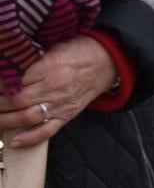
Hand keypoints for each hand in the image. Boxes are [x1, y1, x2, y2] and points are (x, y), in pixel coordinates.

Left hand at [0, 38, 120, 147]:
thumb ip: (31, 57)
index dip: (0, 85)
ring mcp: (61, 104)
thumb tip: (8, 65)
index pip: (16, 80)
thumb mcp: (54, 46)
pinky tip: (14, 141)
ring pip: (28, 117)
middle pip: (17, 101)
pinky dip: (30, 138)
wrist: (108, 61)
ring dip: (6, 121)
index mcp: (50, 67)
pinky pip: (48, 130)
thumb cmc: (79, 50)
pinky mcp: (67, 115)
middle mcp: (55, 88)